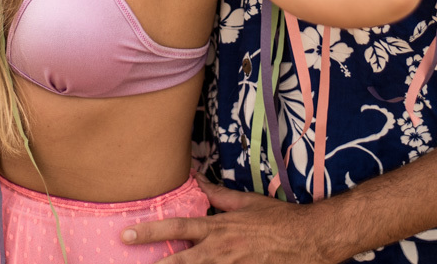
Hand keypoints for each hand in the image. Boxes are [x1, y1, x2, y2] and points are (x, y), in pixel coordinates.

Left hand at [120, 176, 336, 263]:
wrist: (309, 239)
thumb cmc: (278, 220)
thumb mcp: (247, 203)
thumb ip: (219, 196)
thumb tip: (198, 181)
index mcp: (219, 227)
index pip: (178, 228)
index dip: (151, 232)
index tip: (128, 235)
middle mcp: (220, 250)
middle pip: (180, 261)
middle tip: (129, 262)